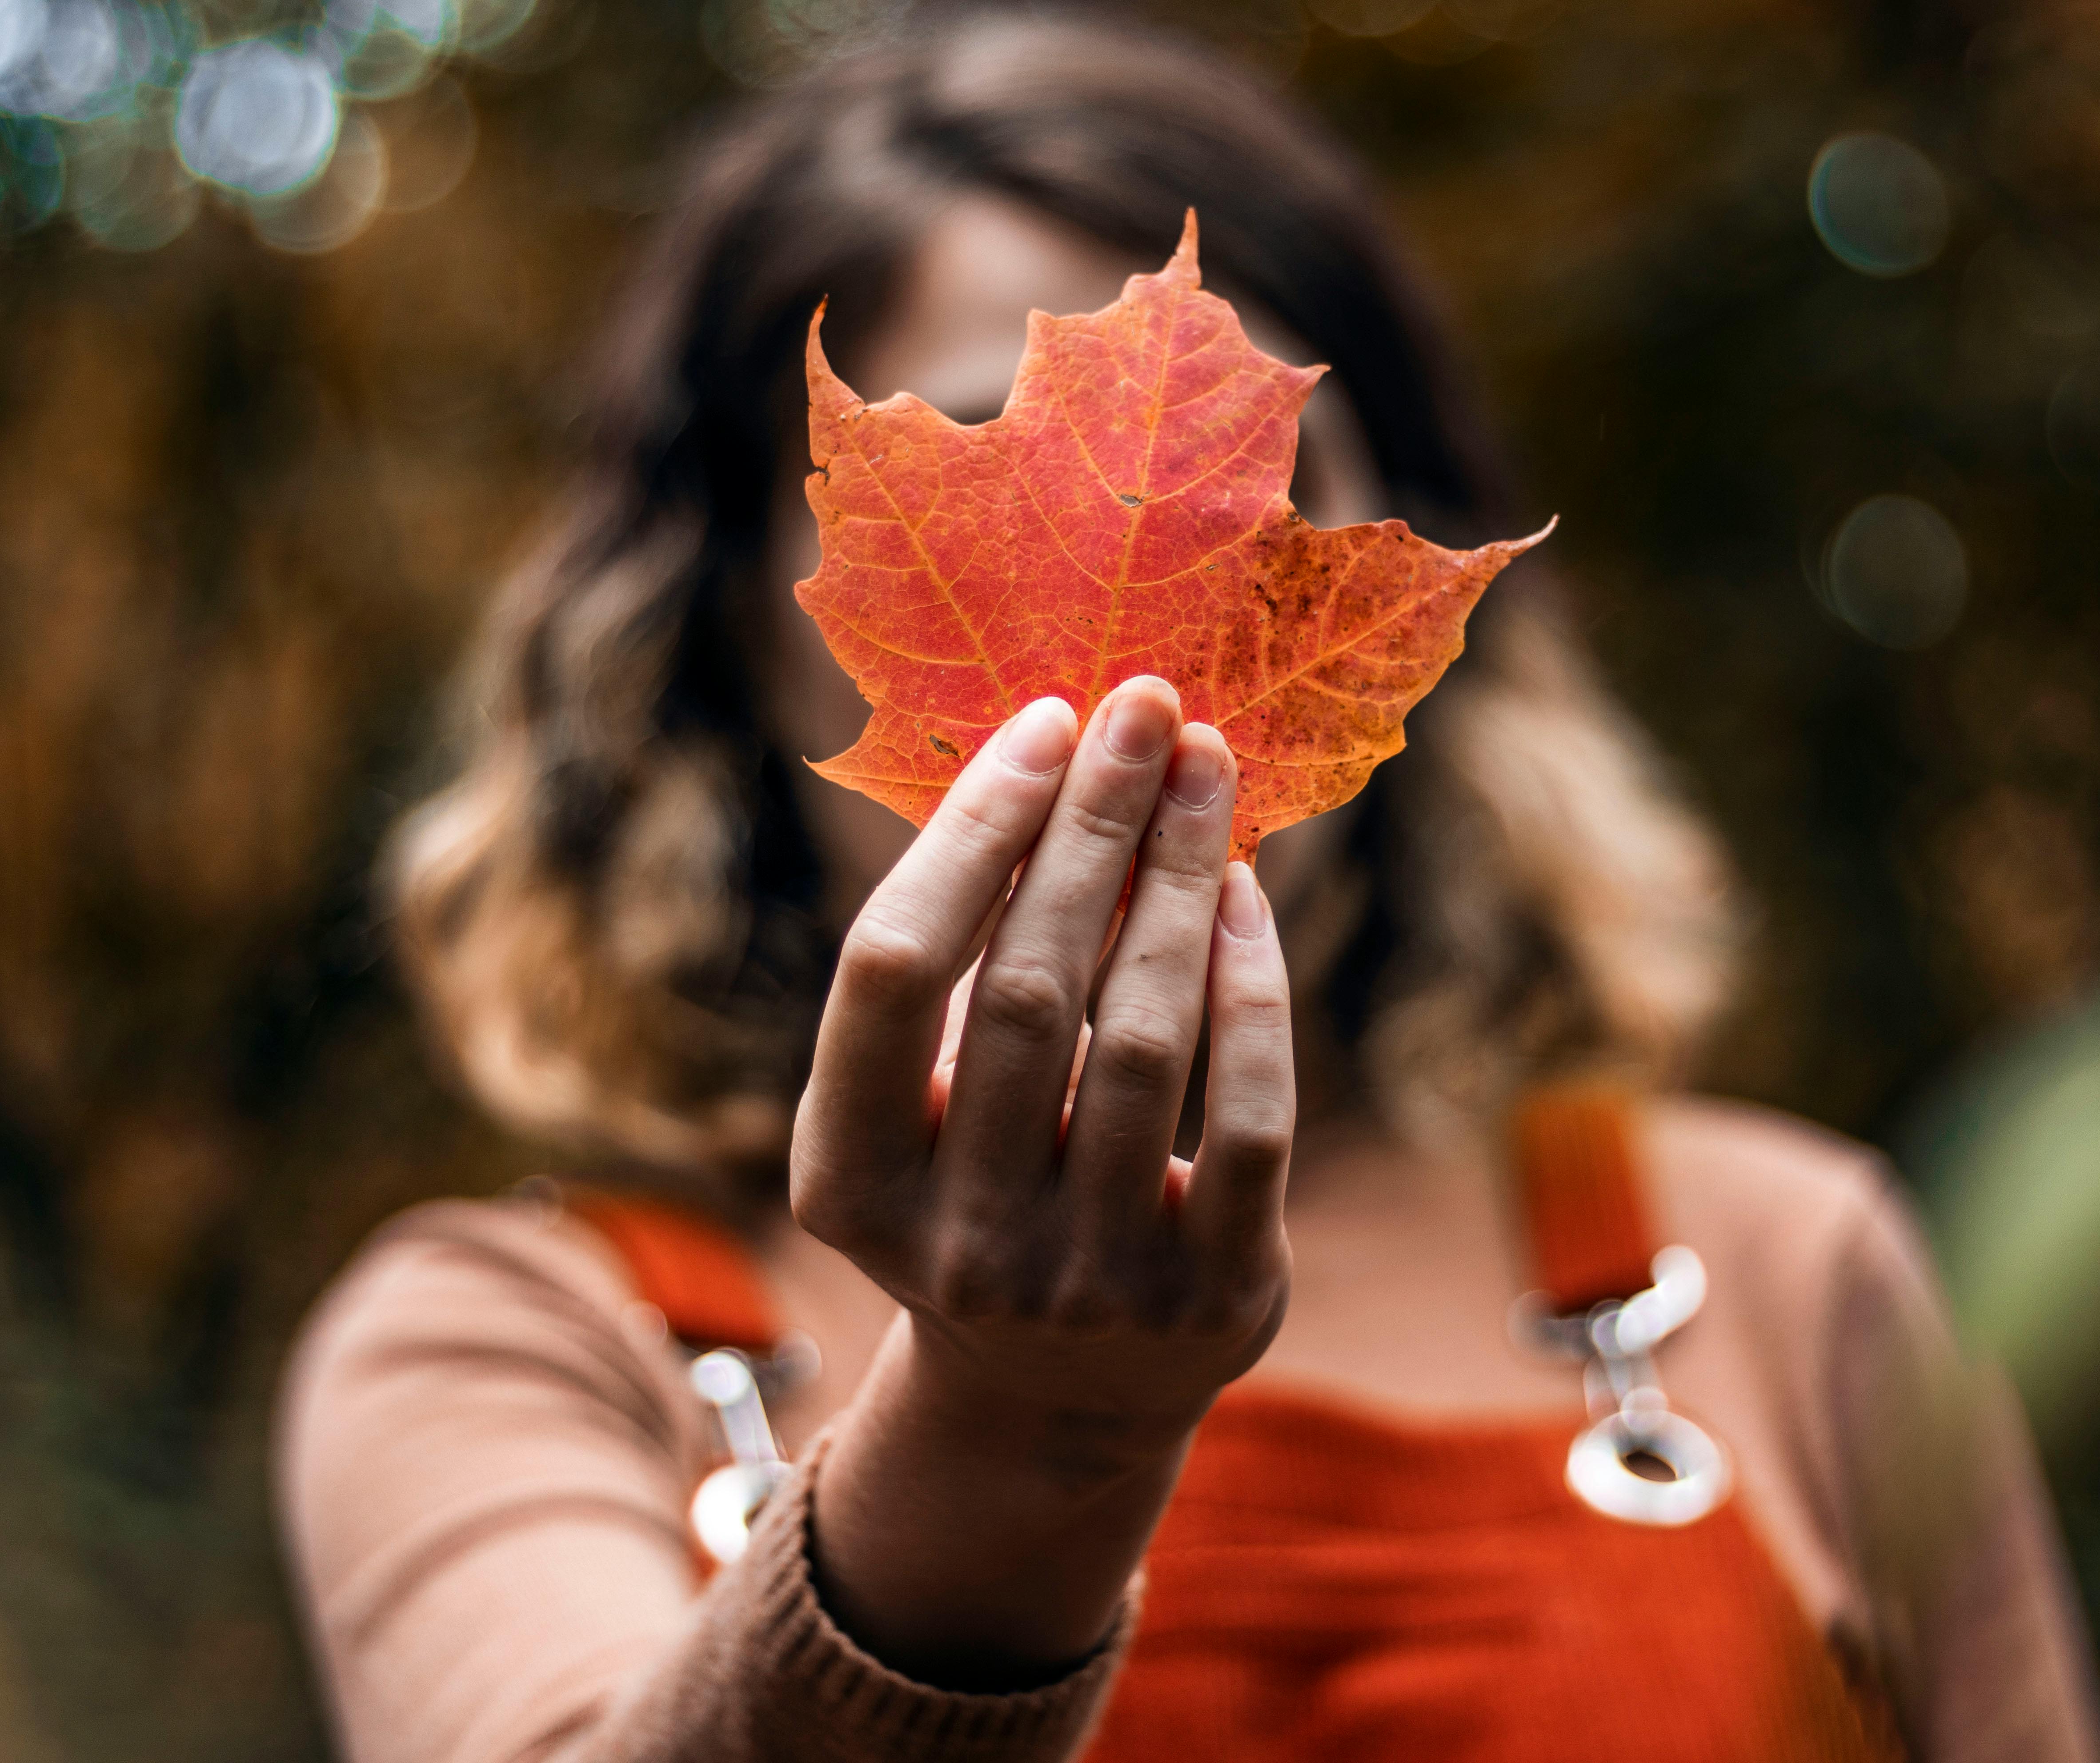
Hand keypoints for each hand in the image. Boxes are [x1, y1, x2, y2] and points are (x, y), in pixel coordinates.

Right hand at [790, 675, 1293, 1679]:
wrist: (1060, 1391)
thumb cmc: (982, 1183)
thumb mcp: (925, 1103)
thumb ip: (962, 966)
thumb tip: (1055, 758)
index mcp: (847, 1180)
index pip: (891, 970)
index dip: (969, 834)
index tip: (1045, 722)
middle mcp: (954, 1241)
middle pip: (1027, 985)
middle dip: (1095, 825)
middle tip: (1148, 707)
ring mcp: (1086, 1282)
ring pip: (1145, 1039)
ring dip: (1181, 879)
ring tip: (1208, 768)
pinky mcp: (1212, 1301)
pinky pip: (1250, 1116)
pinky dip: (1252, 991)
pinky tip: (1245, 896)